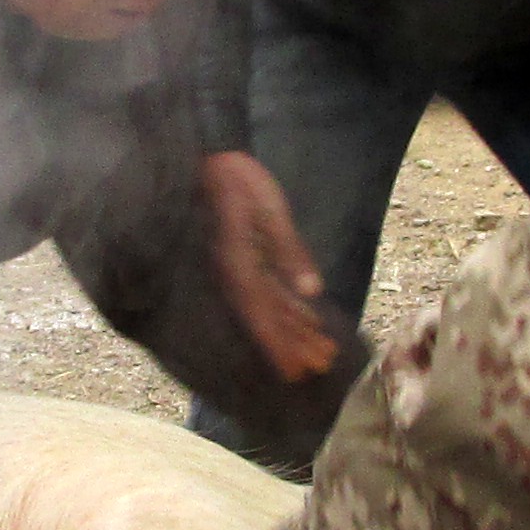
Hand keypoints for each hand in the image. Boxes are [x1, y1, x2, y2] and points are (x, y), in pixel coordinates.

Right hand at [201, 152, 339, 381]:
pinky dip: (289, 305)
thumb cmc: (237, 179)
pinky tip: (308, 318)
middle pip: (268, 318)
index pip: (263, 315)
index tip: (295, 372)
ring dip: (295, 329)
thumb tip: (312, 290)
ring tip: (320, 350)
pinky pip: (268, 288)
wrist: (210, 157)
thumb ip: (289, 251)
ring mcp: (240, 266)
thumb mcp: (269, 209)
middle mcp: (236, 274)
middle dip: (292, 344)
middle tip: (317, 368)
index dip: (280, 346)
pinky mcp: (245, 256)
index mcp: (239, 266)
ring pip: (270, 306)